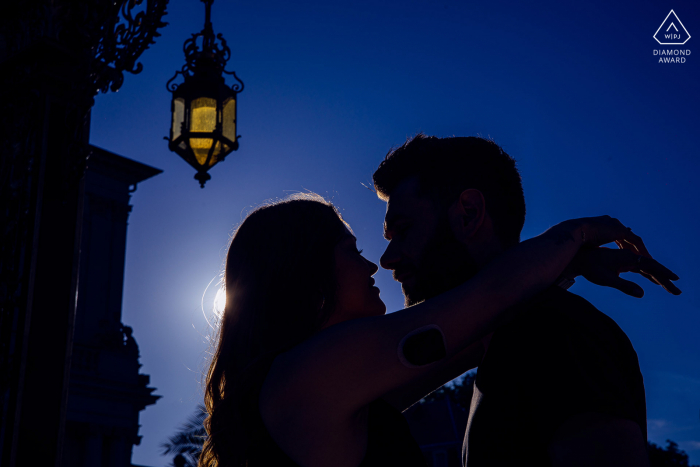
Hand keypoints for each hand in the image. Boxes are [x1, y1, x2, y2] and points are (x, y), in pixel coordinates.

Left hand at [565, 246, 680, 296]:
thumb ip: (624, 286)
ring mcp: (625, 259)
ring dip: (657, 277)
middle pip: (651, 267)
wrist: (578, 259)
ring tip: (670, 288)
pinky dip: (647, 275)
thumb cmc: (590, 269)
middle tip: (677, 291)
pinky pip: (638, 268)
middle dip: (664, 279)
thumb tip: (641, 294)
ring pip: (645, 268)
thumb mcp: (606, 279)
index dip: (663, 273)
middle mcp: (628, 256)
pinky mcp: (621, 262)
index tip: (675, 279)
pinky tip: (653, 281)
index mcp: (627, 257)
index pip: (650, 265)